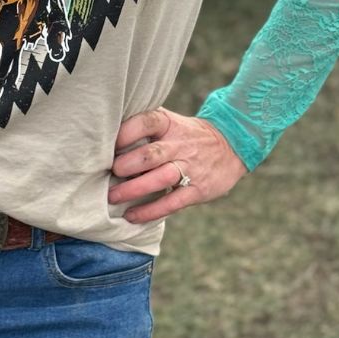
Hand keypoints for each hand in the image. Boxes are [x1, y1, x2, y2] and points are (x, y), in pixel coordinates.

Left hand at [108, 106, 247, 221]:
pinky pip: (172, 202)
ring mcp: (190, 168)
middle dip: (127, 164)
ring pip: (161, 178)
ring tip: (113, 197)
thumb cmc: (186, 134)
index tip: (109, 143)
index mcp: (170, 124)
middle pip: (151, 154)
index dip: (127, 131)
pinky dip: (151, 211)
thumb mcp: (171, 121)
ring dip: (135, 189)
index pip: (147, 122)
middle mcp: (180, 145)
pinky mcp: (198, 190)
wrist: (232, 145)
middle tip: (109, 172)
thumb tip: (106, 135)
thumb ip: (145, 124)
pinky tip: (132, 216)